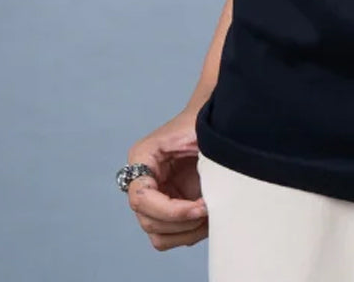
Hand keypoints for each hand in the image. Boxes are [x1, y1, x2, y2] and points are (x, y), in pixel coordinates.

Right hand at [122, 103, 209, 250]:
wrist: (212, 118)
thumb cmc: (203, 121)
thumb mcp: (200, 132)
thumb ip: (201, 156)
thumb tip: (208, 194)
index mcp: (142, 157)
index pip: (142, 199)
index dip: (171, 211)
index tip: (201, 207)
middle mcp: (142, 180)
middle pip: (148, 221)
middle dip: (182, 222)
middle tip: (210, 209)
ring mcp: (154, 197)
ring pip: (158, 234)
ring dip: (186, 232)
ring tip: (211, 216)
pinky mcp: (168, 207)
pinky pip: (170, 235)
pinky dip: (189, 233)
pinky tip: (208, 219)